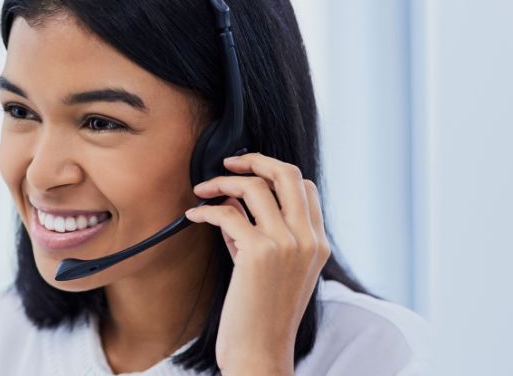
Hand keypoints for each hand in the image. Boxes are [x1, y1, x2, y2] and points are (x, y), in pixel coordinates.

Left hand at [184, 153, 330, 374]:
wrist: (260, 352)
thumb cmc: (261, 315)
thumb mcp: (274, 270)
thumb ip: (263, 235)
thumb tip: (234, 203)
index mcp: (318, 243)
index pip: (305, 186)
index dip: (274, 172)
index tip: (248, 174)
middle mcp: (307, 239)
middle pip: (287, 173)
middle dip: (254, 160)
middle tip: (227, 163)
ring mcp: (286, 244)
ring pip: (254, 187)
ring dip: (222, 182)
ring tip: (202, 190)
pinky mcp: (259, 253)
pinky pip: (227, 213)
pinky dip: (206, 209)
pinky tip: (194, 216)